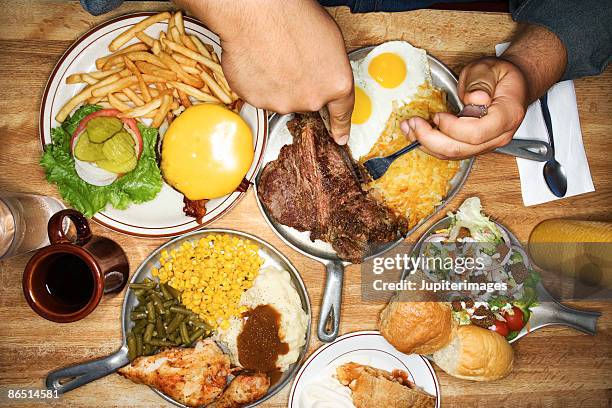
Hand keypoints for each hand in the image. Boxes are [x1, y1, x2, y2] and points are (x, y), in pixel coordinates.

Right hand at [175, 0, 353, 143]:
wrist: (257, 13)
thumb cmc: (292, 16)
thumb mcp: (329, 40)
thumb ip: (329, 69)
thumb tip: (323, 76)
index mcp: (336, 83)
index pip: (342, 113)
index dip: (340, 127)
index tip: (339, 137)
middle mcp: (311, 99)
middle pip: (307, 100)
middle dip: (301, 84)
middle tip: (291, 59)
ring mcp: (283, 103)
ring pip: (281, 97)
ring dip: (277, 82)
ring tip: (272, 54)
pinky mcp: (257, 101)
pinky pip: (258, 94)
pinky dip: (257, 81)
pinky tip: (258, 59)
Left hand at [401, 57, 527, 158]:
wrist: (512, 85)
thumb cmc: (500, 77)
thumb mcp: (490, 69)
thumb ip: (480, 82)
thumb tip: (474, 98)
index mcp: (507, 116)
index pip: (476, 133)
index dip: (452, 128)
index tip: (437, 116)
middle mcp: (498, 136)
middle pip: (461, 149)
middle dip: (431, 139)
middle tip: (413, 124)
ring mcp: (486, 144)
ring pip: (453, 154)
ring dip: (426, 143)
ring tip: (409, 128)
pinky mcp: (474, 146)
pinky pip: (451, 151)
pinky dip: (431, 144)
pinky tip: (417, 133)